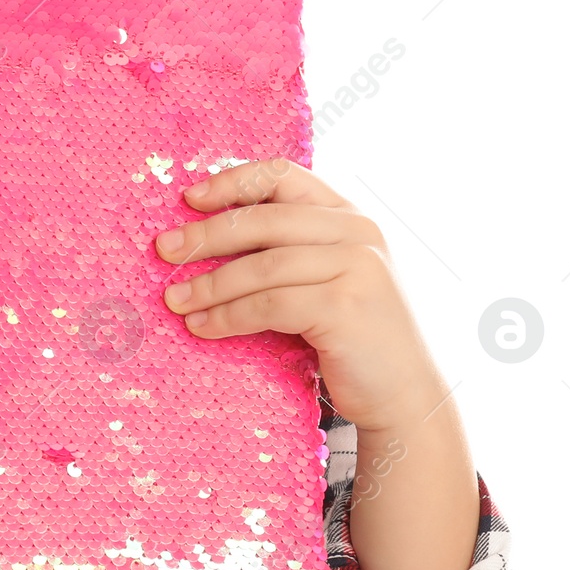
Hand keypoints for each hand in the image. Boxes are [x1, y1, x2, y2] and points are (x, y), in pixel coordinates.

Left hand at [153, 158, 448, 433]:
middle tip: (164, 250)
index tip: (190, 199)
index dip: (232, 182)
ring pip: (261, 265)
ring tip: (174, 299)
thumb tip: (204, 234)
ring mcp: (356, 267)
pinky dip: (228, 315)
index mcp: (349, 214)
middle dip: (206, 235)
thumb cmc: (353, 335)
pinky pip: (269, 304)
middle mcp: (357, 232)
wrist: (405, 394)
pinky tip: (202, 326)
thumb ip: (290, 247)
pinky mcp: (345, 307)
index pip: (282, 175)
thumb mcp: (328, 275)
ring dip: (209, 284)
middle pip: (263, 220)